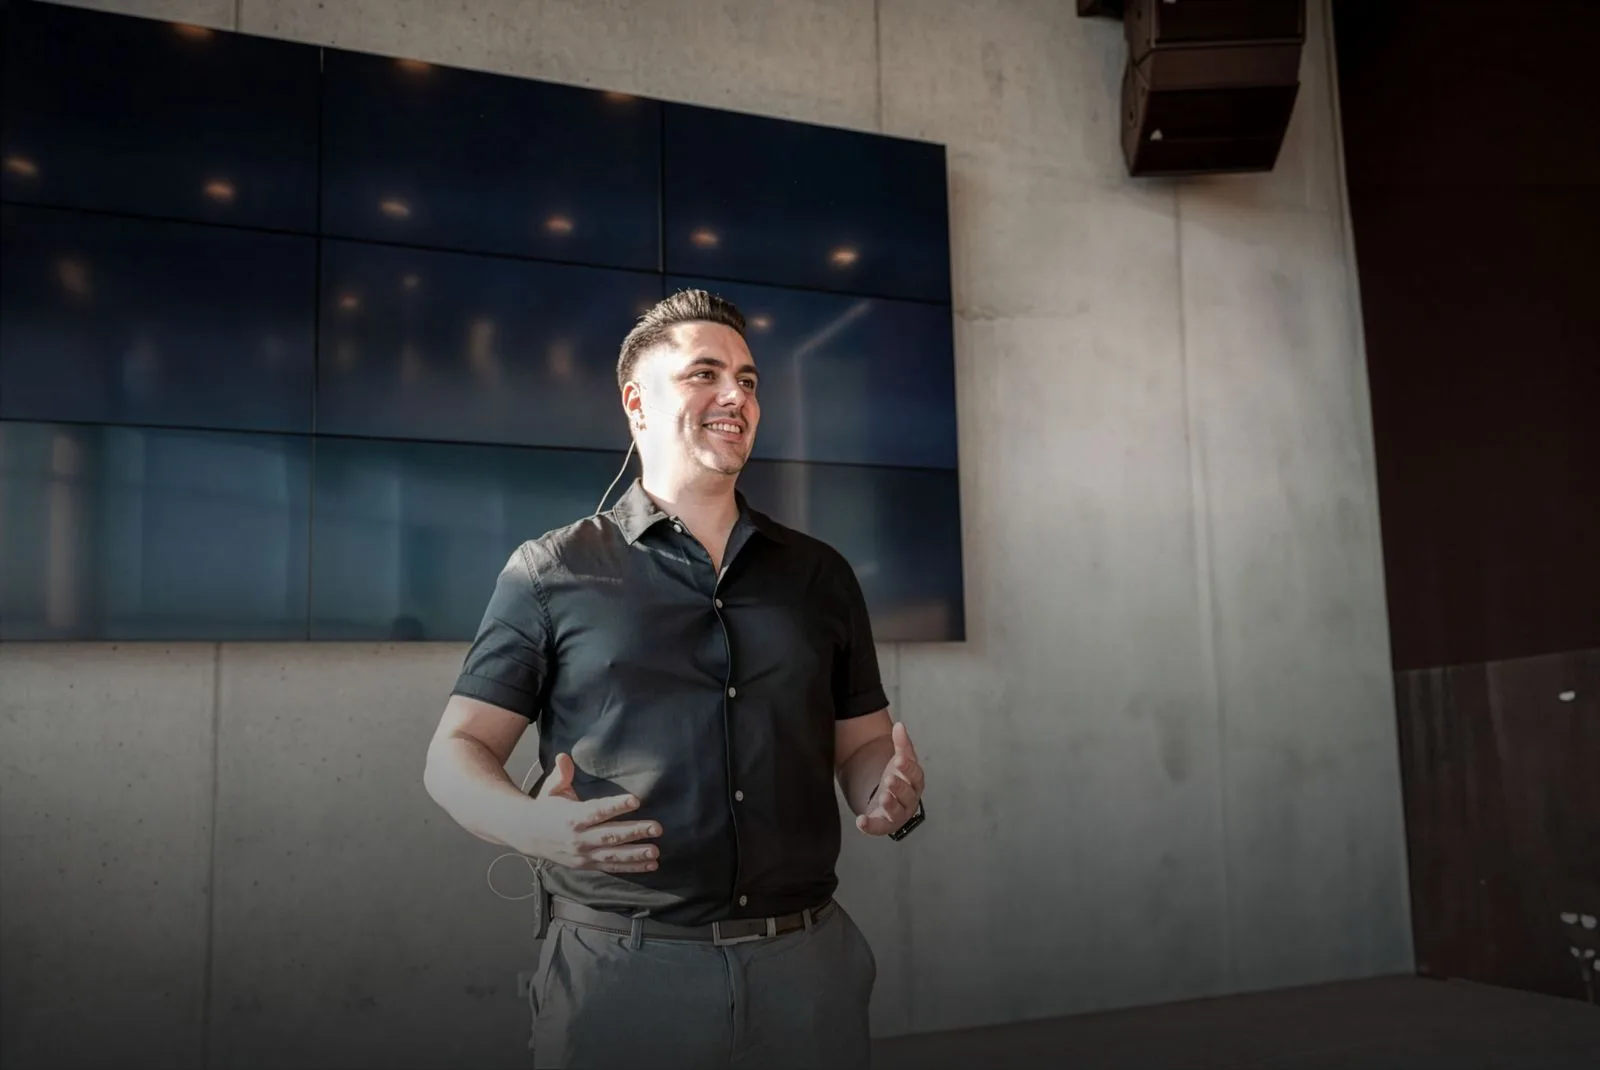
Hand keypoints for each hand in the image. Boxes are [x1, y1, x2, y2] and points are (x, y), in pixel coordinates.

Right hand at [519, 753, 661, 872]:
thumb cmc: (544, 808)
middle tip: (657, 827)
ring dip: (636, 854)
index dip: (616, 806)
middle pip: (610, 836)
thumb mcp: (551, 789)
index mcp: (572, 816)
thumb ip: (561, 774)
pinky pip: (611, 867)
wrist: (525, 835)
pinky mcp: (586, 865)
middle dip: (635, 832)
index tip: (635, 800)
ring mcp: (583, 854)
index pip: (597, 811)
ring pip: (613, 855)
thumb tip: (564, 756)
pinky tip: (650, 864)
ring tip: (655, 851)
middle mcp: (578, 838)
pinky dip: (631, 867)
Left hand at [855, 722, 923, 835]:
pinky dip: (870, 826)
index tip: (899, 759)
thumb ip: (901, 743)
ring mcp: (897, 814)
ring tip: (883, 796)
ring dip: (891, 805)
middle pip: (908, 795)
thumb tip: (899, 725)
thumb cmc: (898, 776)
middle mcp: (909, 800)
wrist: (885, 795)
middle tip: (889, 779)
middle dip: (899, 787)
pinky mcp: (883, 824)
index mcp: (915, 782)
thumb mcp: (900, 759)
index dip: (908, 768)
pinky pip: (879, 828)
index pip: (915, 775)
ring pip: (897, 812)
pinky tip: (861, 821)